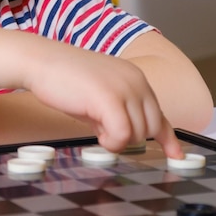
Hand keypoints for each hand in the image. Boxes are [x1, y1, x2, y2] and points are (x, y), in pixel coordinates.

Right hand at [25, 41, 183, 158]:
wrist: (40, 61)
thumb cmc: (63, 78)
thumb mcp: (99, 96)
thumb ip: (119, 112)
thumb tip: (127, 137)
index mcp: (135, 78)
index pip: (159, 114)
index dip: (168, 138)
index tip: (175, 154)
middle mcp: (136, 81)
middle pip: (151, 128)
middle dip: (129, 138)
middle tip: (103, 132)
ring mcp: (125, 88)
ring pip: (137, 134)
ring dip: (117, 140)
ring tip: (95, 126)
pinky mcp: (110, 98)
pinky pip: (123, 135)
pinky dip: (111, 142)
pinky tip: (96, 133)